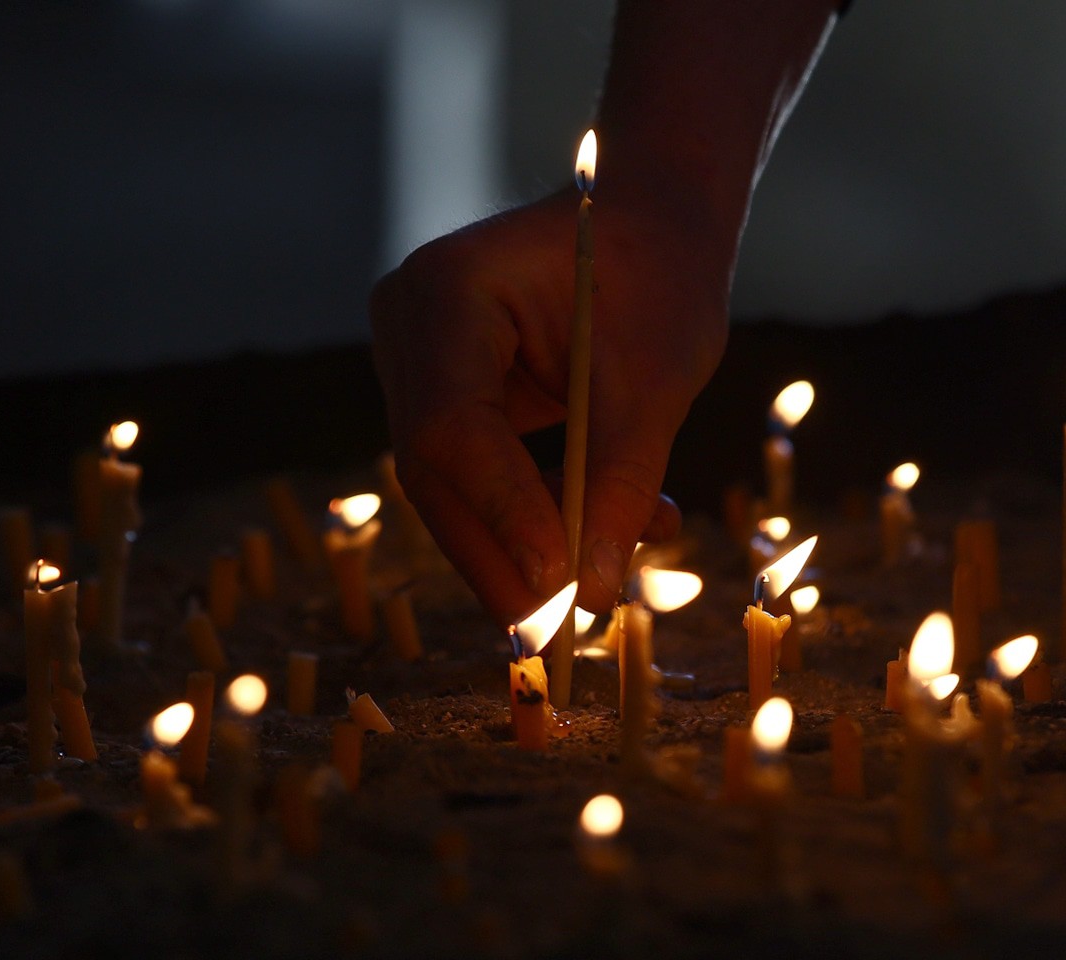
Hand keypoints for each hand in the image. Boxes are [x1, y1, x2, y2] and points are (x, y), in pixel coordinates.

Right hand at [371, 186, 732, 622]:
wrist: (648, 223)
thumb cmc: (658, 275)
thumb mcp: (658, 381)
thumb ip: (618, 484)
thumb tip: (588, 596)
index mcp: (445, 290)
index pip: (450, 427)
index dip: (501, 515)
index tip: (560, 586)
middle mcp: (407, 325)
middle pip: (435, 472)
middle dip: (504, 557)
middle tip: (567, 631)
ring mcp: (413, 362)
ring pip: (452, 489)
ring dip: (528, 548)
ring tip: (615, 571)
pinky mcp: (442, 397)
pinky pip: (475, 478)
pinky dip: (538, 518)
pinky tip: (612, 532)